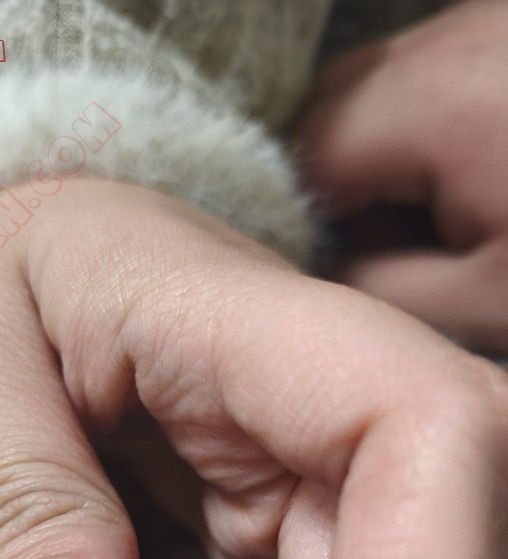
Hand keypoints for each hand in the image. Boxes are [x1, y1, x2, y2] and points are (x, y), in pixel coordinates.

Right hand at [296, 0, 507, 352]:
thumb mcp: (494, 302)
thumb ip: (383, 289)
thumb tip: (328, 271)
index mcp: (433, 98)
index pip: (304, 154)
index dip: (300, 221)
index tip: (332, 277)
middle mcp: (450, 36)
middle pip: (333, 105)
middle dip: (338, 182)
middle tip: (383, 254)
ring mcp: (491, 22)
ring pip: (385, 87)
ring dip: (386, 156)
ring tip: (442, 221)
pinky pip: (442, 74)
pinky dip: (434, 129)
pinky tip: (481, 181)